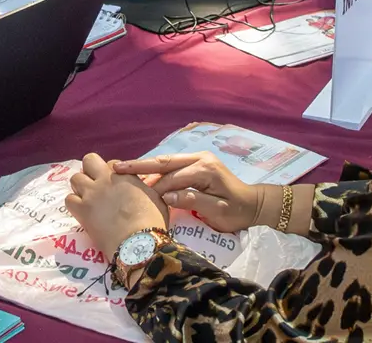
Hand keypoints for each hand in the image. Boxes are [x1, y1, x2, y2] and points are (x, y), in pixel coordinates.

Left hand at [66, 153, 169, 257]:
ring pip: (75, 178)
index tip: (115, 184)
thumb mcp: (155, 197)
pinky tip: (82, 210)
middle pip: (89, 160)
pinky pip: (69, 199)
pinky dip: (74, 203)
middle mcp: (104, 179)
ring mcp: (91, 194)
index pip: (112, 163)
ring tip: (88, 198)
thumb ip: (144, 187)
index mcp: (124, 175)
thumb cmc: (152, 221)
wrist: (137, 242)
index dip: (113, 173)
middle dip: (91, 170)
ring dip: (81, 186)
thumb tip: (141, 187)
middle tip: (96, 184)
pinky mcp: (81, 210)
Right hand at [115, 152, 272, 233]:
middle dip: (140, 165)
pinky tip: (140, 173)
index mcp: (205, 169)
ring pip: (166, 162)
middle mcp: (200, 159)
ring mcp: (197, 159)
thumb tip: (167, 196)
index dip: (157, 189)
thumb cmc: (237, 211)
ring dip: (145, 167)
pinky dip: (155, 170)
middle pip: (165, 162)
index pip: (174, 178)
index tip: (141, 200)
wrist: (253, 204)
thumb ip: (193, 202)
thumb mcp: (218, 211)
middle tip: (117, 168)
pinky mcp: (195, 164)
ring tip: (122, 169)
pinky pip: (171, 166)